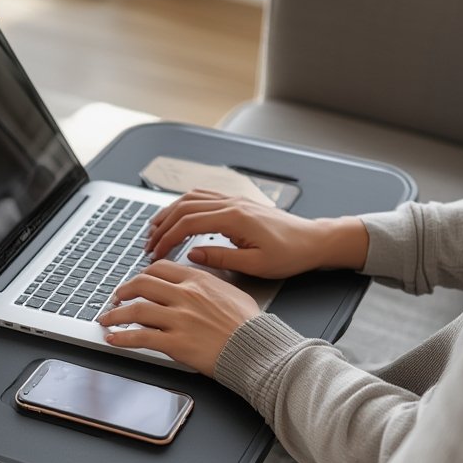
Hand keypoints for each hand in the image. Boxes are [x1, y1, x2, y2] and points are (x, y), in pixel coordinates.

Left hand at [97, 260, 259, 374]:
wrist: (257, 348)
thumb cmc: (249, 324)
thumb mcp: (231, 291)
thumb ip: (209, 282)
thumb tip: (197, 281)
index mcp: (198, 280)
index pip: (159, 268)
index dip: (143, 274)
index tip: (137, 282)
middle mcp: (185, 295)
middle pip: (142, 284)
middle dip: (124, 290)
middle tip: (116, 297)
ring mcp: (179, 319)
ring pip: (135, 310)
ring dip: (115, 314)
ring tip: (106, 318)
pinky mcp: (175, 343)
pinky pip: (140, 337)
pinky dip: (122, 338)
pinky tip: (114, 339)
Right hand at [146, 190, 367, 277]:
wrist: (313, 240)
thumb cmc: (290, 254)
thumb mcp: (255, 264)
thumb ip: (221, 258)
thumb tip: (192, 255)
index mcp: (234, 218)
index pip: (188, 224)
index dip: (167, 239)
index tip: (155, 254)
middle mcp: (232, 204)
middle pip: (184, 208)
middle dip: (162, 226)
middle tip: (149, 245)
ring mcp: (234, 200)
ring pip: (191, 198)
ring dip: (170, 213)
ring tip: (155, 230)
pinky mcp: (238, 203)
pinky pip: (204, 197)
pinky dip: (185, 205)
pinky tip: (177, 215)